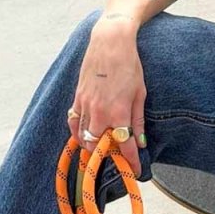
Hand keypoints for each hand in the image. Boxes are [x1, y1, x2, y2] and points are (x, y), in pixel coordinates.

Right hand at [68, 16, 146, 175]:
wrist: (110, 42)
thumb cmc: (129, 66)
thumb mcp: (140, 93)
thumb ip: (138, 121)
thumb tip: (140, 143)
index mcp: (119, 112)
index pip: (124, 146)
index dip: (130, 162)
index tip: (134, 171)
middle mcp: (100, 112)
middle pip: (99, 146)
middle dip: (108, 156)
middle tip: (117, 158)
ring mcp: (86, 105)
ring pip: (84, 137)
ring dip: (92, 147)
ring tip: (101, 150)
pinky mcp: (77, 98)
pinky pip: (73, 123)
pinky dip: (78, 133)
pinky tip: (84, 137)